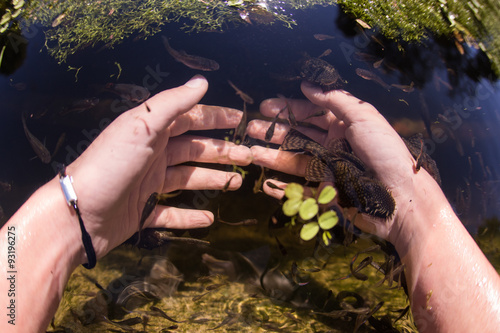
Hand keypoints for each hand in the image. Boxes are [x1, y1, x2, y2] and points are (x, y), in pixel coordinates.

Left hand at [66, 75, 251, 258]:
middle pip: (194, 150)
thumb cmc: (111, 164)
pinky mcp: (143, 212)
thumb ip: (173, 103)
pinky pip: (172, 213)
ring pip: (188, 180)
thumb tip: (202, 82)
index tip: (240, 120)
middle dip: (222, 152)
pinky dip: (190, 217)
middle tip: (248, 157)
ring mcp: (148, 184)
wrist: (78, 213)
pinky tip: (208, 220)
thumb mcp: (142, 126)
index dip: (215, 118)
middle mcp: (152, 155)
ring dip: (213, 181)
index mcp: (151, 132)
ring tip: (237, 183)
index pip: (190, 119)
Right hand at [247, 81, 440, 244]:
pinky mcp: (328, 194)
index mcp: (344, 125)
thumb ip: (335, 100)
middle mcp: (335, 145)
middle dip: (275, 131)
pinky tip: (265, 184)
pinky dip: (283, 188)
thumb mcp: (363, 116)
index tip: (266, 106)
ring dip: (272, 156)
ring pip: (295, 161)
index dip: (288, 109)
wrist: (402, 197)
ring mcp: (330, 170)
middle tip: (251, 128)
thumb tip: (308, 85)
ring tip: (250, 153)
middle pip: (299, 136)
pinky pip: (301, 191)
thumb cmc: (385, 152)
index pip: (311, 113)